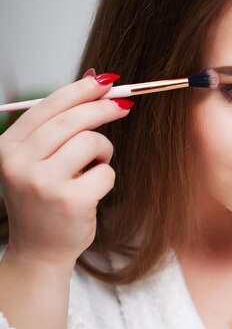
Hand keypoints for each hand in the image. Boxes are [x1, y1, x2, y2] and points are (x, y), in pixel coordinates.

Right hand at [0, 70, 132, 268]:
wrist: (39, 251)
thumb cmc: (44, 201)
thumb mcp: (38, 159)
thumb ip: (59, 124)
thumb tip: (94, 78)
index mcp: (7, 147)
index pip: (47, 106)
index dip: (79, 90)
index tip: (105, 82)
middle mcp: (19, 163)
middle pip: (71, 120)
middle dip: (102, 108)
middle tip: (123, 106)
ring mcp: (42, 183)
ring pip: (91, 142)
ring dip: (104, 149)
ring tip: (95, 164)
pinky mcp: (69, 200)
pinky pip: (106, 171)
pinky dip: (106, 176)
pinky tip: (92, 189)